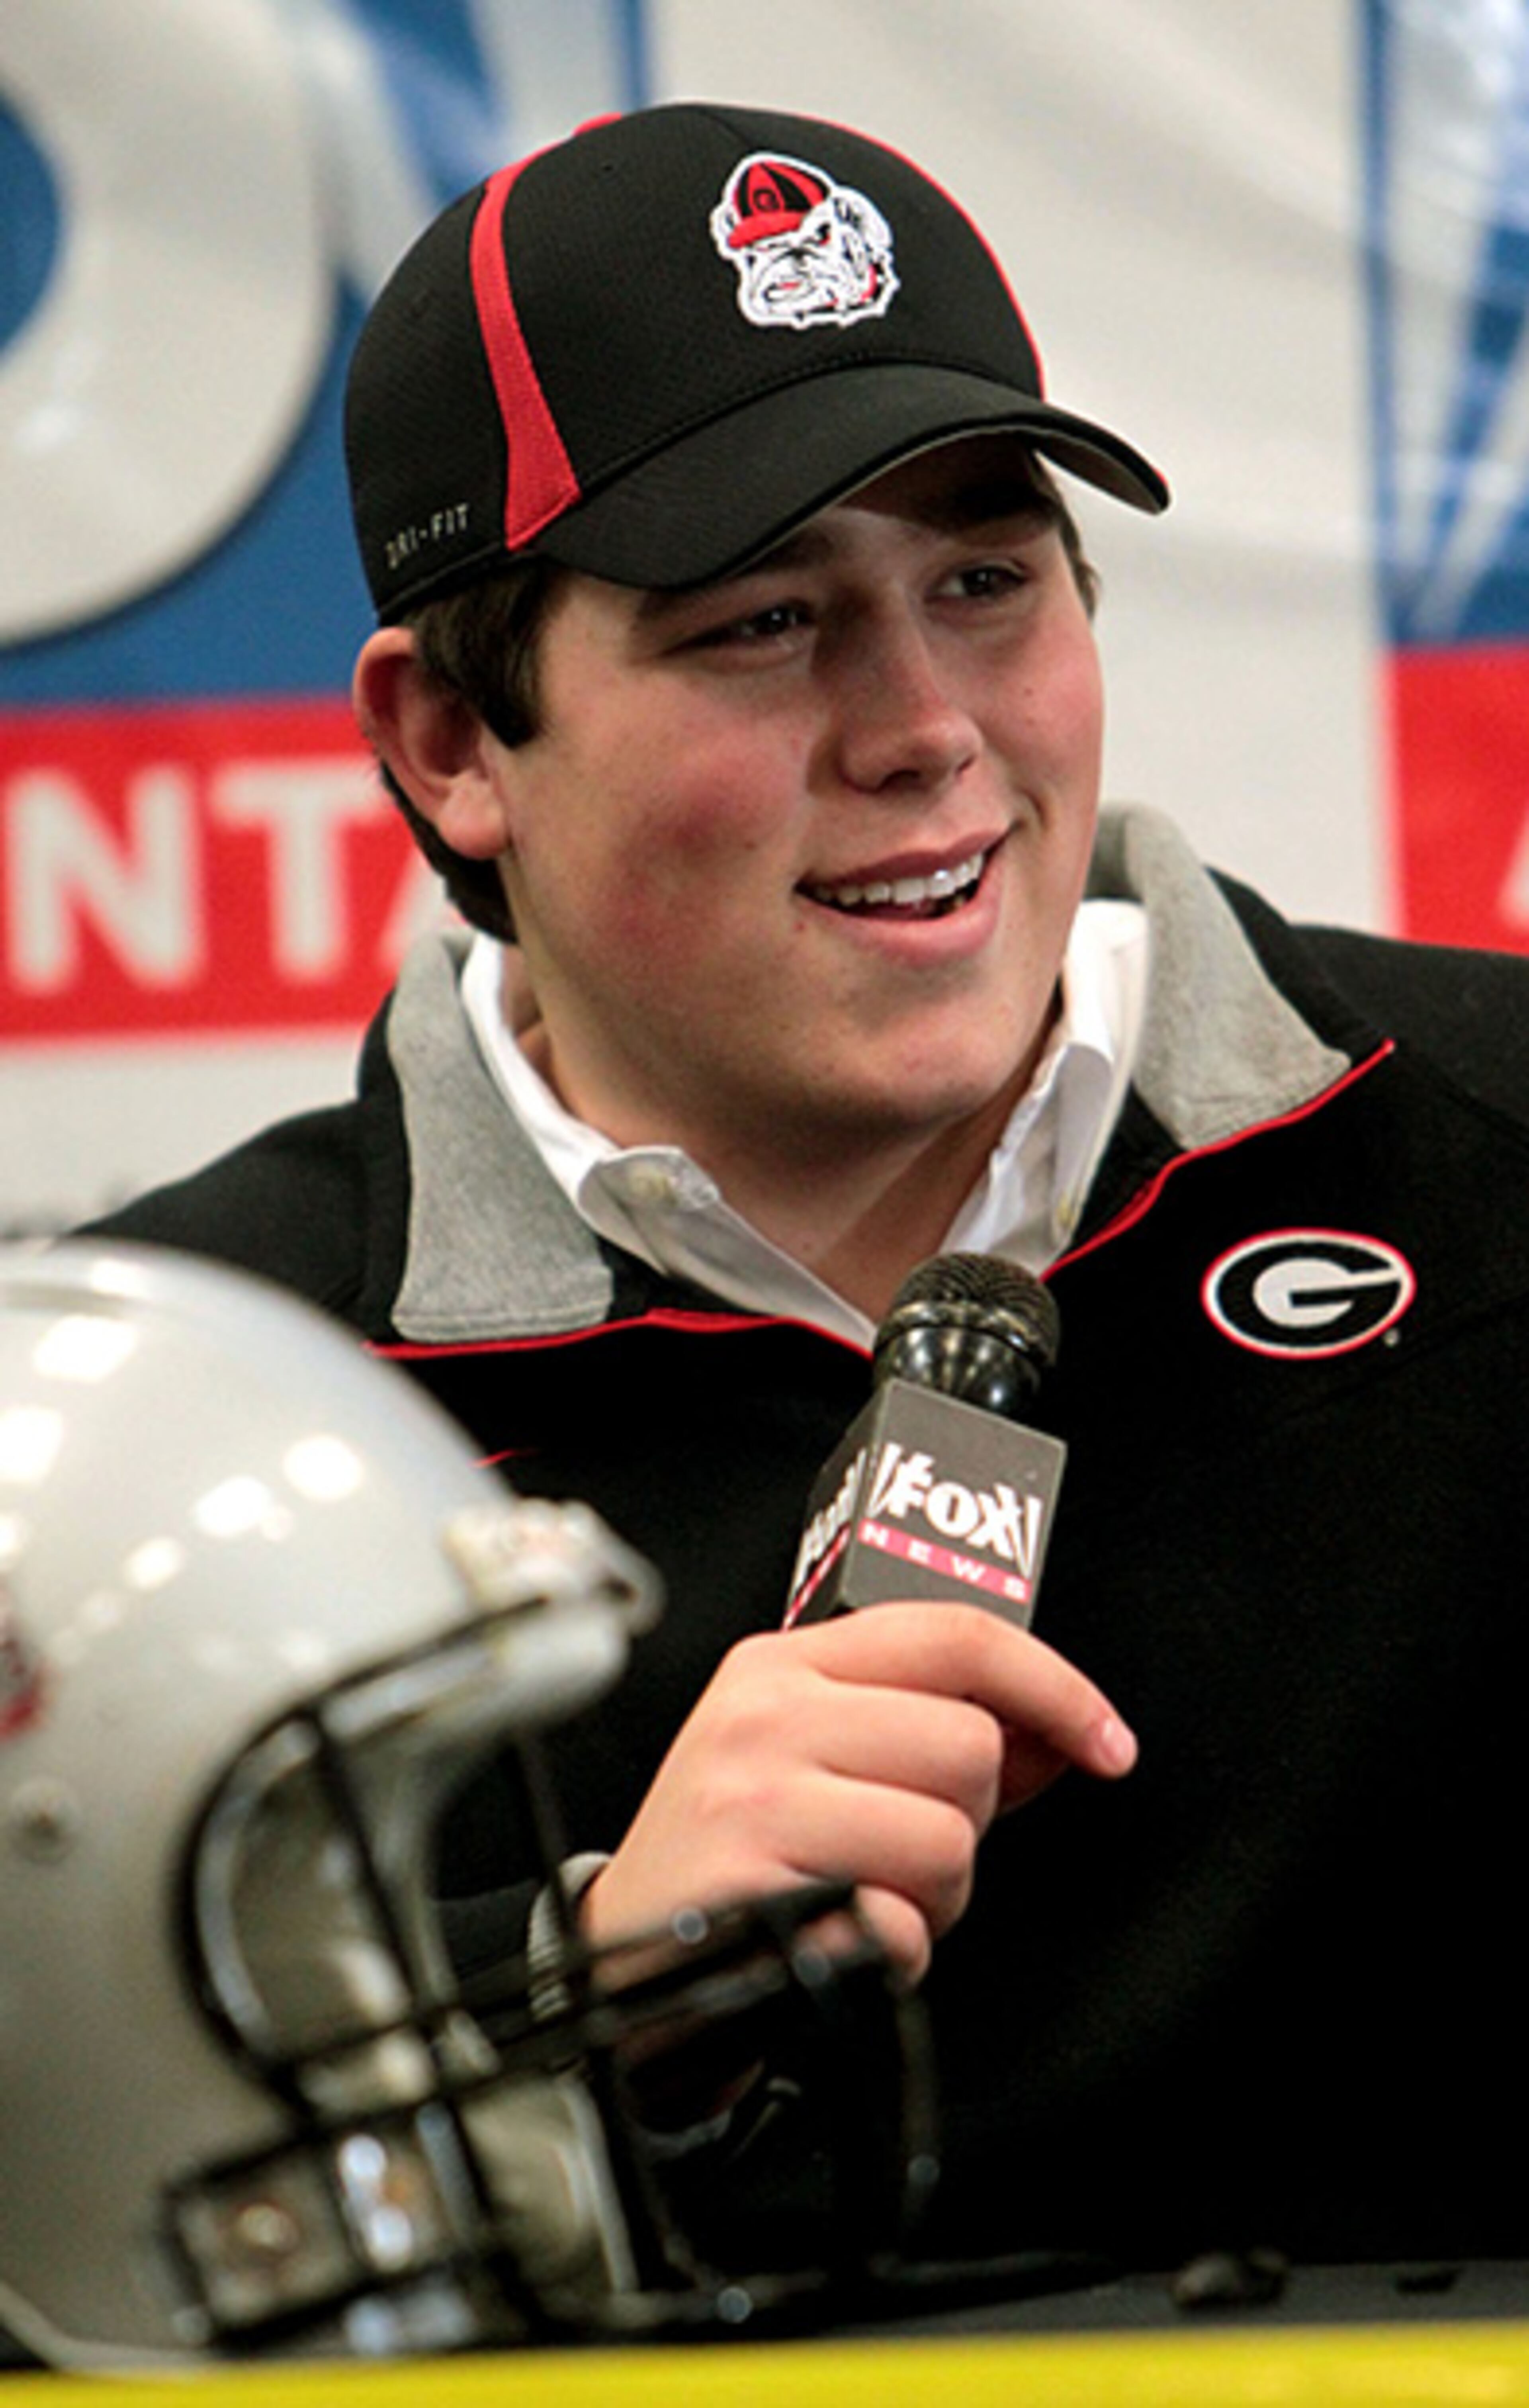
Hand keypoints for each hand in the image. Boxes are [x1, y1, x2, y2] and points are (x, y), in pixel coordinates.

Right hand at [580, 1602, 1135, 1987]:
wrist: (621, 1960)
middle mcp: (764, 1716)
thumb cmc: (736, 1860)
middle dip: (963, 1821)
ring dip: (932, 1895)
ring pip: (948, 1838)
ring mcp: (753, 1799)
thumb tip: (1059, 1732)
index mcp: (782, 1666)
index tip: (1108, 1742)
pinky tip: (836, 1940)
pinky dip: (892, 1955)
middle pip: (969, 1747)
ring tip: (861, 1896)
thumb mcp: (818, 1763)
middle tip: (893, 1851)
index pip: (955, 1635)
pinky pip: (900, 1926)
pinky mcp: (756, 1889)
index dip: (1055, 1687)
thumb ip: (937, 1738)